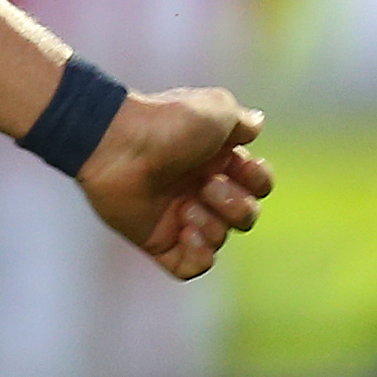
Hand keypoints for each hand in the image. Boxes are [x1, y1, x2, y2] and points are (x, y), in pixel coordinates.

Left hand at [82, 88, 271, 281]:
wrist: (117, 143)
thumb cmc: (166, 122)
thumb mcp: (217, 109)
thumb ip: (242, 121)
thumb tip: (255, 126)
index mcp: (216, 161)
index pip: (259, 184)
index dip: (258, 180)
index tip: (239, 165)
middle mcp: (199, 189)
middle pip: (246, 215)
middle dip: (237, 205)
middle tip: (207, 187)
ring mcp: (177, 216)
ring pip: (220, 238)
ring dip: (213, 226)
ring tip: (186, 206)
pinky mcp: (157, 239)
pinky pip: (190, 266)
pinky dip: (198, 256)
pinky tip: (187, 234)